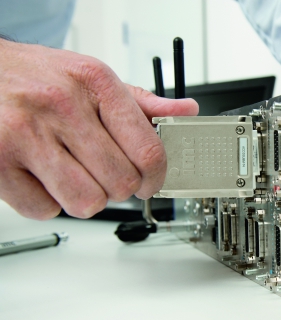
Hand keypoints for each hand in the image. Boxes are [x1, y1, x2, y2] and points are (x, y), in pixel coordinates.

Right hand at [0, 39, 197, 219]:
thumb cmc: (39, 78)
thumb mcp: (93, 78)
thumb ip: (141, 102)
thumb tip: (186, 112)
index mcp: (95, 83)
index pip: (148, 151)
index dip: (156, 178)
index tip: (151, 183)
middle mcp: (60, 105)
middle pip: (121, 183)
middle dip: (120, 187)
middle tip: (106, 174)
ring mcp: (25, 135)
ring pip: (87, 202)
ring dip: (86, 198)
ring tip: (75, 175)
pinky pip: (44, 210)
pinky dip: (48, 203)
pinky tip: (43, 177)